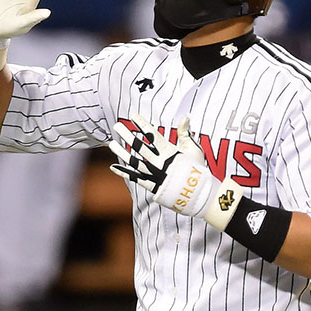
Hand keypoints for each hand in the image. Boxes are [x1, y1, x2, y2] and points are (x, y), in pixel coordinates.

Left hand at [108, 115, 240, 226]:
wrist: (199, 194)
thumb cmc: (197, 169)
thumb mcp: (194, 149)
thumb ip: (185, 133)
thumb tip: (185, 117)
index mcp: (170, 152)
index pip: (153, 135)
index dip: (142, 125)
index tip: (133, 116)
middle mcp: (160, 162)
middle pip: (140, 147)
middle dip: (127, 135)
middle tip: (117, 126)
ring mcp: (154, 174)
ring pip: (134, 162)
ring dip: (122, 153)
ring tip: (111, 144)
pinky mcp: (151, 185)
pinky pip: (134, 178)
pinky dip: (123, 173)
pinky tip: (113, 167)